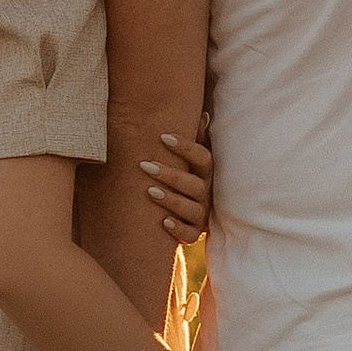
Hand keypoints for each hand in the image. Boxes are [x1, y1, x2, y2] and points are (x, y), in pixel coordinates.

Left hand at [140, 115, 213, 239]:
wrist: (185, 213)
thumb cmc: (184, 177)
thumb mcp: (190, 159)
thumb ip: (196, 138)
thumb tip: (204, 115)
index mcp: (206, 172)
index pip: (204, 157)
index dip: (186, 147)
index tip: (163, 137)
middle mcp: (207, 193)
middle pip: (195, 185)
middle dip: (171, 175)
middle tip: (144, 165)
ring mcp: (202, 215)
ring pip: (193, 209)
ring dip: (172, 200)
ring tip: (149, 191)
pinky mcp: (195, 233)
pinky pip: (190, 234)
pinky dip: (178, 229)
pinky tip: (163, 222)